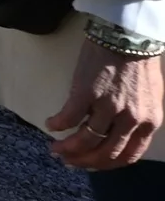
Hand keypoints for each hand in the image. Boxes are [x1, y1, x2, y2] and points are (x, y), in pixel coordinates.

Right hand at [47, 38, 163, 168]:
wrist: (127, 35)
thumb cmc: (139, 63)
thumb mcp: (149, 98)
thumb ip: (137, 119)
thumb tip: (115, 134)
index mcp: (149, 122)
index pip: (127, 157)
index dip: (106, 165)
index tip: (91, 164)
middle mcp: (130, 120)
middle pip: (104, 153)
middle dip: (84, 161)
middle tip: (68, 161)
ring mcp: (108, 107)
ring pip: (86, 140)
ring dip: (68, 148)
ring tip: (55, 148)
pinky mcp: (86, 93)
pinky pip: (69, 117)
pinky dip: (58, 124)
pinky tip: (51, 124)